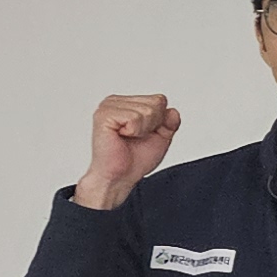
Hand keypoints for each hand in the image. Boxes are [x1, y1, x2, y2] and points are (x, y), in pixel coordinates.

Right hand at [74, 93, 180, 209]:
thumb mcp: (161, 137)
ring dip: (142, 130)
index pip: (160, 100)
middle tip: (135, 138)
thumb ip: (170, 122)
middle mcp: (116, 101)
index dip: (160, 121)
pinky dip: (134, 132)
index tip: (144, 134)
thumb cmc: (135, 158)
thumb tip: (173, 111)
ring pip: (148, 111)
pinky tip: (121, 137)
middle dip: (153, 125)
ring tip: (128, 138)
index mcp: (127, 102)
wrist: (120, 176)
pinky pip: (134, 118)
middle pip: (156, 103)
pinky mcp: (104, 115)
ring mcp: (108, 106)